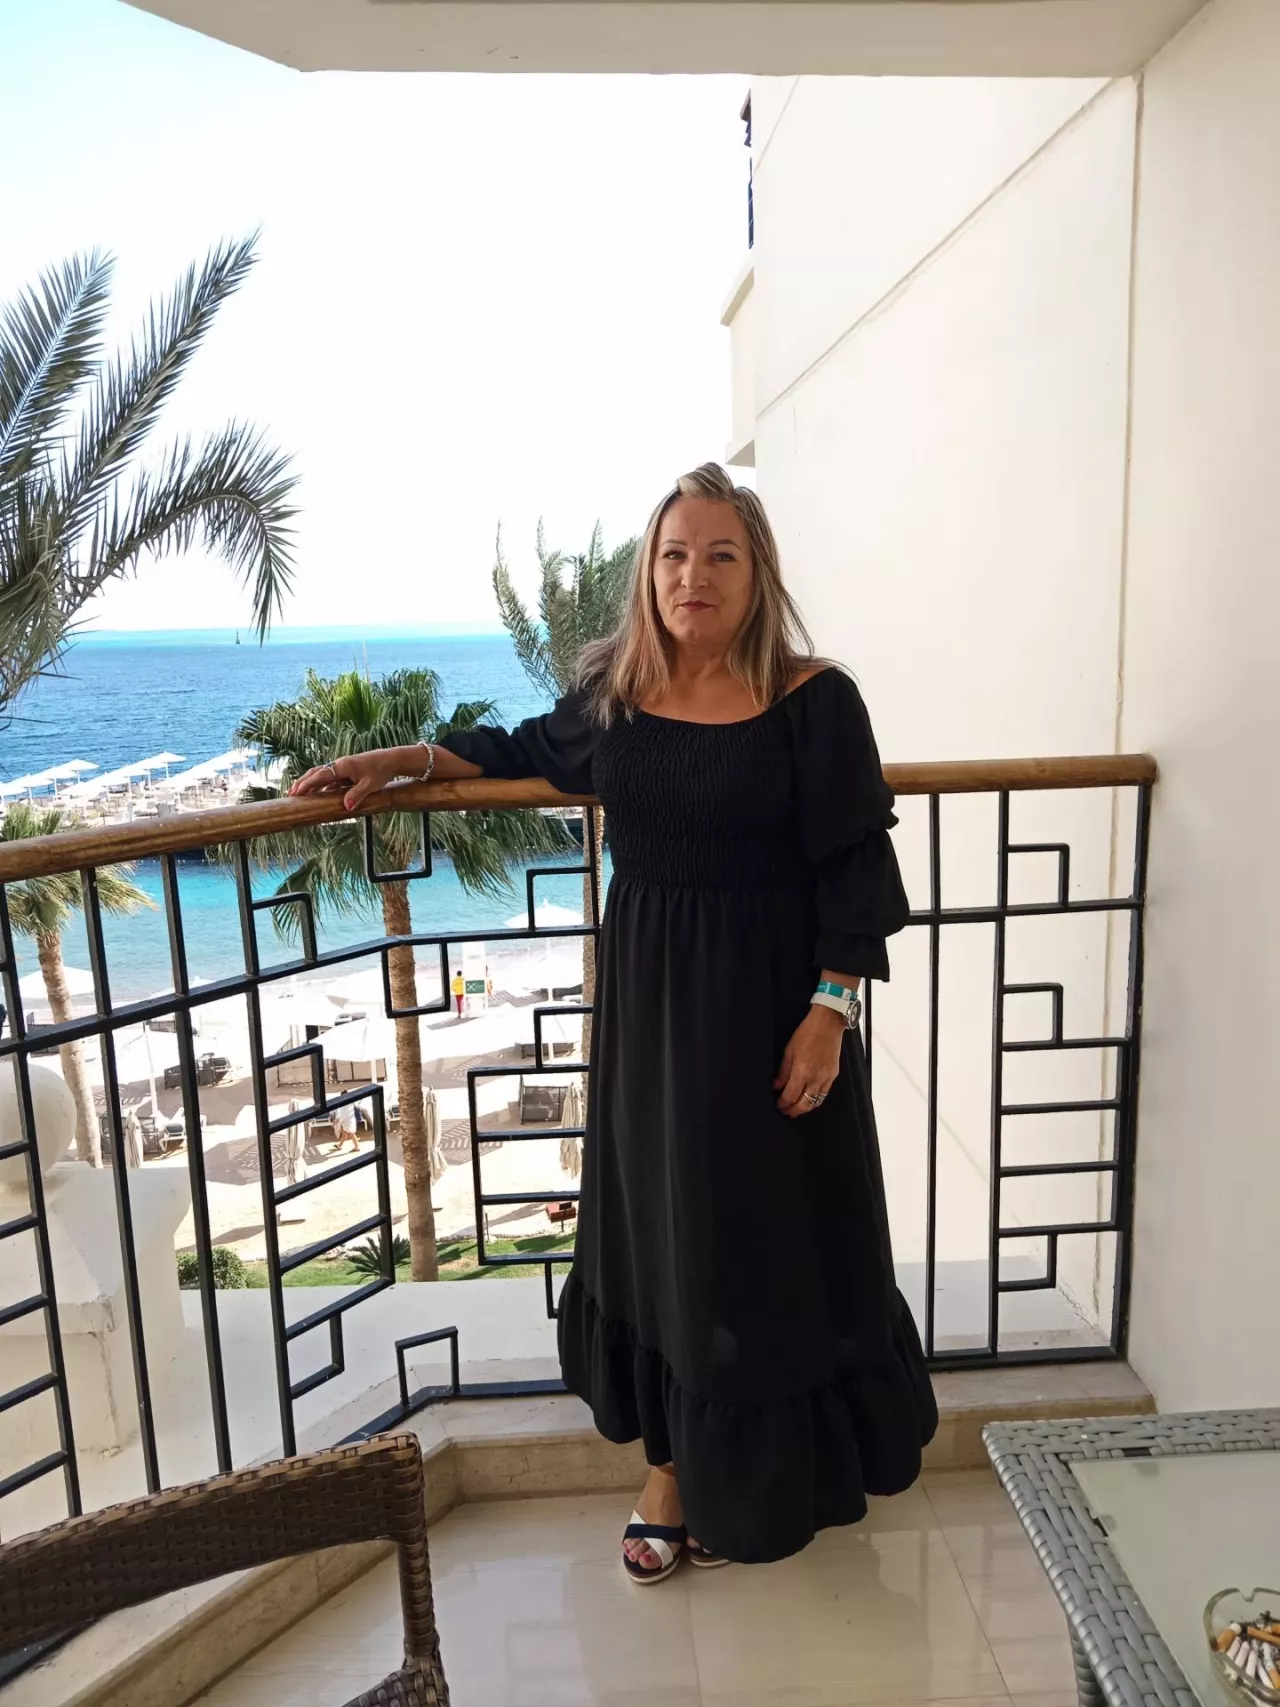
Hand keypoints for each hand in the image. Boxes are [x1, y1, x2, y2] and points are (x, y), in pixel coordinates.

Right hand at [288, 749, 404, 812]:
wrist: (391, 760)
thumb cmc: (381, 771)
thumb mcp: (370, 785)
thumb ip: (357, 795)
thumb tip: (346, 807)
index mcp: (343, 766)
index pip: (320, 775)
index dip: (307, 785)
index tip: (296, 793)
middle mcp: (339, 765)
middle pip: (316, 773)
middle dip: (302, 783)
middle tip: (290, 794)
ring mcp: (342, 768)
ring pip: (321, 775)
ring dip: (309, 784)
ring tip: (298, 794)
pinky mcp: (346, 771)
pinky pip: (329, 779)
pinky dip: (321, 785)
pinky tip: (316, 794)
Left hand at [774, 1005, 844, 1118]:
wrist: (828, 1024)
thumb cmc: (807, 1033)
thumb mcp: (789, 1050)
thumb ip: (783, 1071)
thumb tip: (776, 1086)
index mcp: (802, 1071)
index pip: (791, 1096)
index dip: (783, 1103)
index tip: (778, 1104)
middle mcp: (815, 1078)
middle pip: (804, 1104)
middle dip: (793, 1110)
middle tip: (785, 1111)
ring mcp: (826, 1078)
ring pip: (815, 1102)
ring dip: (805, 1108)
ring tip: (796, 1109)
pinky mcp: (833, 1075)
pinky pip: (824, 1094)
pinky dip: (816, 1100)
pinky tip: (809, 1100)